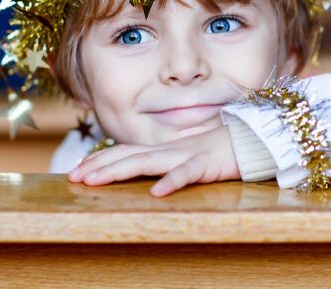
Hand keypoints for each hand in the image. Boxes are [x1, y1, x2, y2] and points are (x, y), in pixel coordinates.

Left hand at [67, 125, 240, 196]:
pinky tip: (157, 193)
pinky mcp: (208, 164)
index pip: (127, 151)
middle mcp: (171, 150)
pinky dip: (172, 182)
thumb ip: (170, 164)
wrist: (256, 137)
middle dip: (99, 166)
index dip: (102, 159)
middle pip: (129, 156)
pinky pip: (188, 174)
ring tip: (96, 180)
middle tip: (74, 176)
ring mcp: (188, 155)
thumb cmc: (225, 149)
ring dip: (120, 170)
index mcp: (167, 149)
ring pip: (148, 162)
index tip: (79, 169)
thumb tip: (150, 177)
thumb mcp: (190, 158)